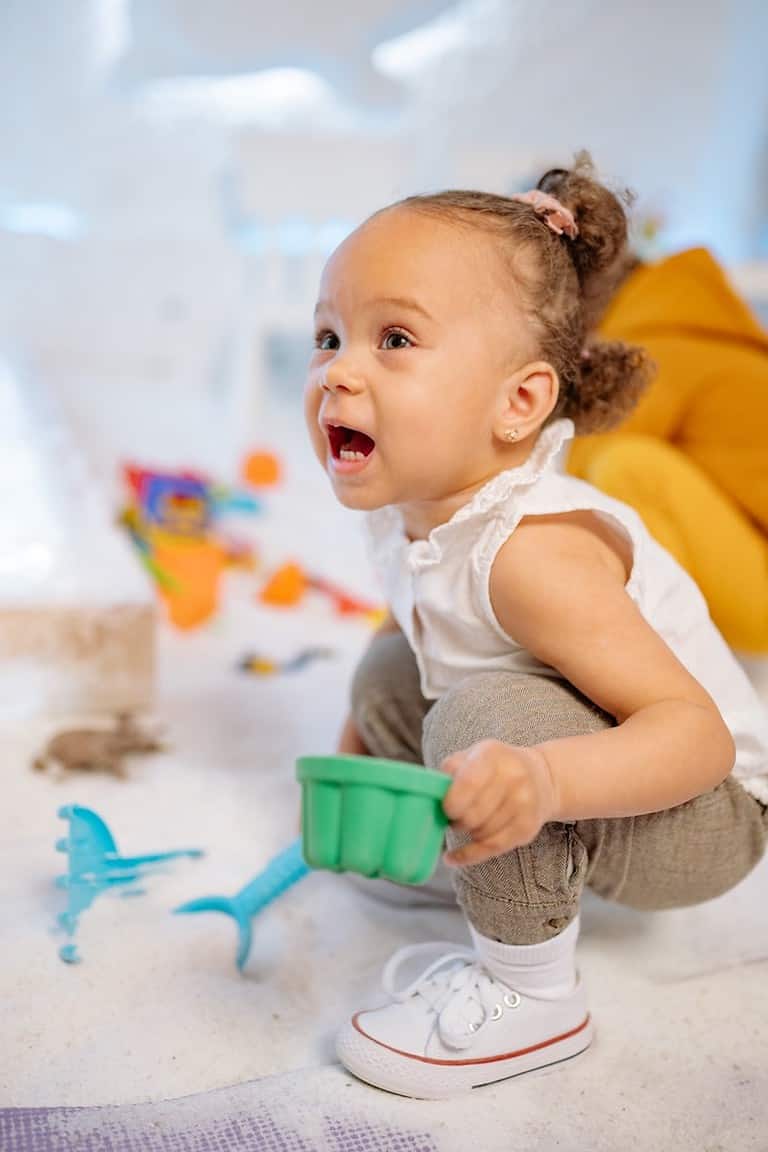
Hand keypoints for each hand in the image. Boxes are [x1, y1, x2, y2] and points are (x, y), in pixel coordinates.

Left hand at [440, 739, 557, 867]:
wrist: (539, 776)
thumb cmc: (492, 768)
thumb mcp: (470, 757)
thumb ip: (448, 773)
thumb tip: (428, 797)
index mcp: (492, 754)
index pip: (468, 784)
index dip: (451, 803)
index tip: (446, 808)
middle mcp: (513, 776)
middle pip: (473, 815)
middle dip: (457, 820)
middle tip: (455, 816)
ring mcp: (524, 803)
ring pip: (481, 833)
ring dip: (467, 832)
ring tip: (468, 822)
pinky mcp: (528, 827)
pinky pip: (491, 848)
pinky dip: (468, 855)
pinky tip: (452, 858)